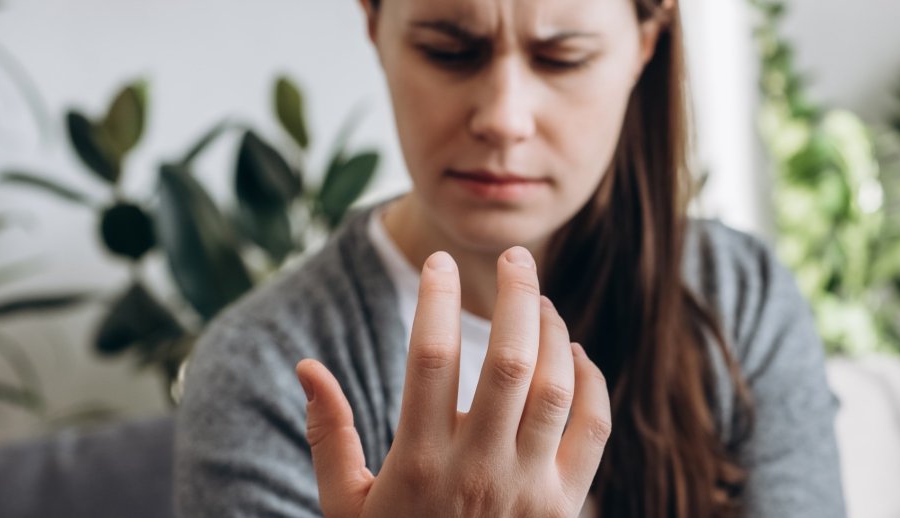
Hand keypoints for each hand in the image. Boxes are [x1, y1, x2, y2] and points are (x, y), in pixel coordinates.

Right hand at [295, 246, 611, 516]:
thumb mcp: (345, 507)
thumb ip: (329, 435)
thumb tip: (306, 366)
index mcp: (418, 465)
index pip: (428, 359)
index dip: (435, 300)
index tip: (438, 262)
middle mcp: (478, 471)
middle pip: (507, 361)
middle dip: (514, 296)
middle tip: (513, 254)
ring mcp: (530, 490)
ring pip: (555, 388)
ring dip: (554, 332)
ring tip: (541, 299)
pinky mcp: (567, 506)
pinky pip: (593, 429)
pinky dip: (592, 384)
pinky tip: (575, 356)